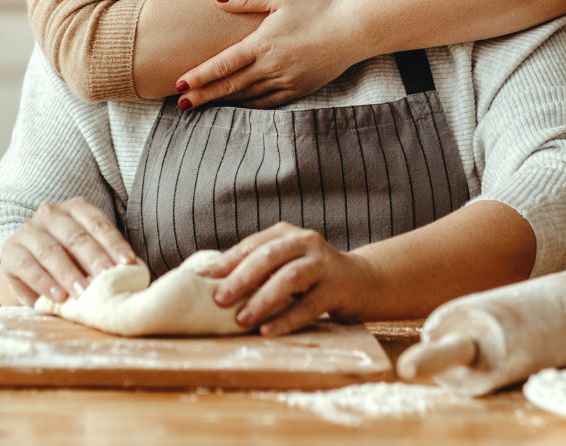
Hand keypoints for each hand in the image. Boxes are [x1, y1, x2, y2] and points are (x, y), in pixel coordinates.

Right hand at [0, 197, 137, 307]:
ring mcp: (28, 231)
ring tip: (83, 292)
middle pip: (75, 236)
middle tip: (107, 278)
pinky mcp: (11, 252)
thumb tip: (133, 276)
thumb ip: (104, 259)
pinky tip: (58, 296)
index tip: (128, 263)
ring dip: (69, 273)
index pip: (97, 223)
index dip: (114, 243)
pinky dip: (44, 282)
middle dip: (94, 259)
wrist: (28, 267)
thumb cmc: (69, 261)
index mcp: (75, 209)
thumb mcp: (86, 255)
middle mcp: (50, 214)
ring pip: (51, 250)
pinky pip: (28, 266)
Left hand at [173, 0, 475, 108]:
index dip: (199, 76)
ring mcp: (287, 82)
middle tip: (181, 105)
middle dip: (204, 96)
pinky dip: (250, 106)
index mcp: (263, 45)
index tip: (179, 84)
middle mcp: (272, 68)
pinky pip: (269, 103)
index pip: (222, 65)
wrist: (356, 29)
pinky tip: (239, 105)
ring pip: (248, 97)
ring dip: (224, 103)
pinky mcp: (300, 89)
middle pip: (230, 87)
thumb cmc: (319, 6)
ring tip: (203, 106)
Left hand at [199, 223, 380, 335]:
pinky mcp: (338, 288)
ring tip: (241, 319)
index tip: (200, 278)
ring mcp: (324, 264)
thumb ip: (258, 269)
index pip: (251, 245)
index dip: (225, 261)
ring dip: (263, 299)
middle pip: (269, 257)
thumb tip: (210, 283)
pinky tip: (268, 331)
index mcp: (285, 234)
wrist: (364, 282)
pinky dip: (287, 319)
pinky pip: (310, 305)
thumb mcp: (286, 264)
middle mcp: (305, 242)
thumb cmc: (311, 276)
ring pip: (290, 278)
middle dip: (241, 278)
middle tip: (219, 299)